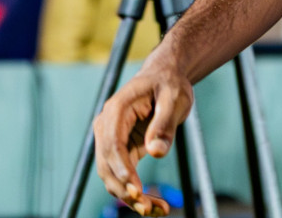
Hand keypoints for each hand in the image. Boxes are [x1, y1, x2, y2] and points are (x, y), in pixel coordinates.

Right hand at [93, 56, 194, 215]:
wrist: (164, 77)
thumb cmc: (169, 84)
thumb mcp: (174, 98)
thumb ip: (165, 124)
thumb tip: (156, 153)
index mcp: (117, 110)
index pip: (112, 144)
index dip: (121, 169)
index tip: (135, 189)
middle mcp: (107, 126)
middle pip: (107, 165)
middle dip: (125, 189)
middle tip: (148, 208)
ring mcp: (110, 139)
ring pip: (112, 176)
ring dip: (129, 196)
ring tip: (155, 210)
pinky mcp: (120, 150)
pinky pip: (122, 176)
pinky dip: (134, 192)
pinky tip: (153, 205)